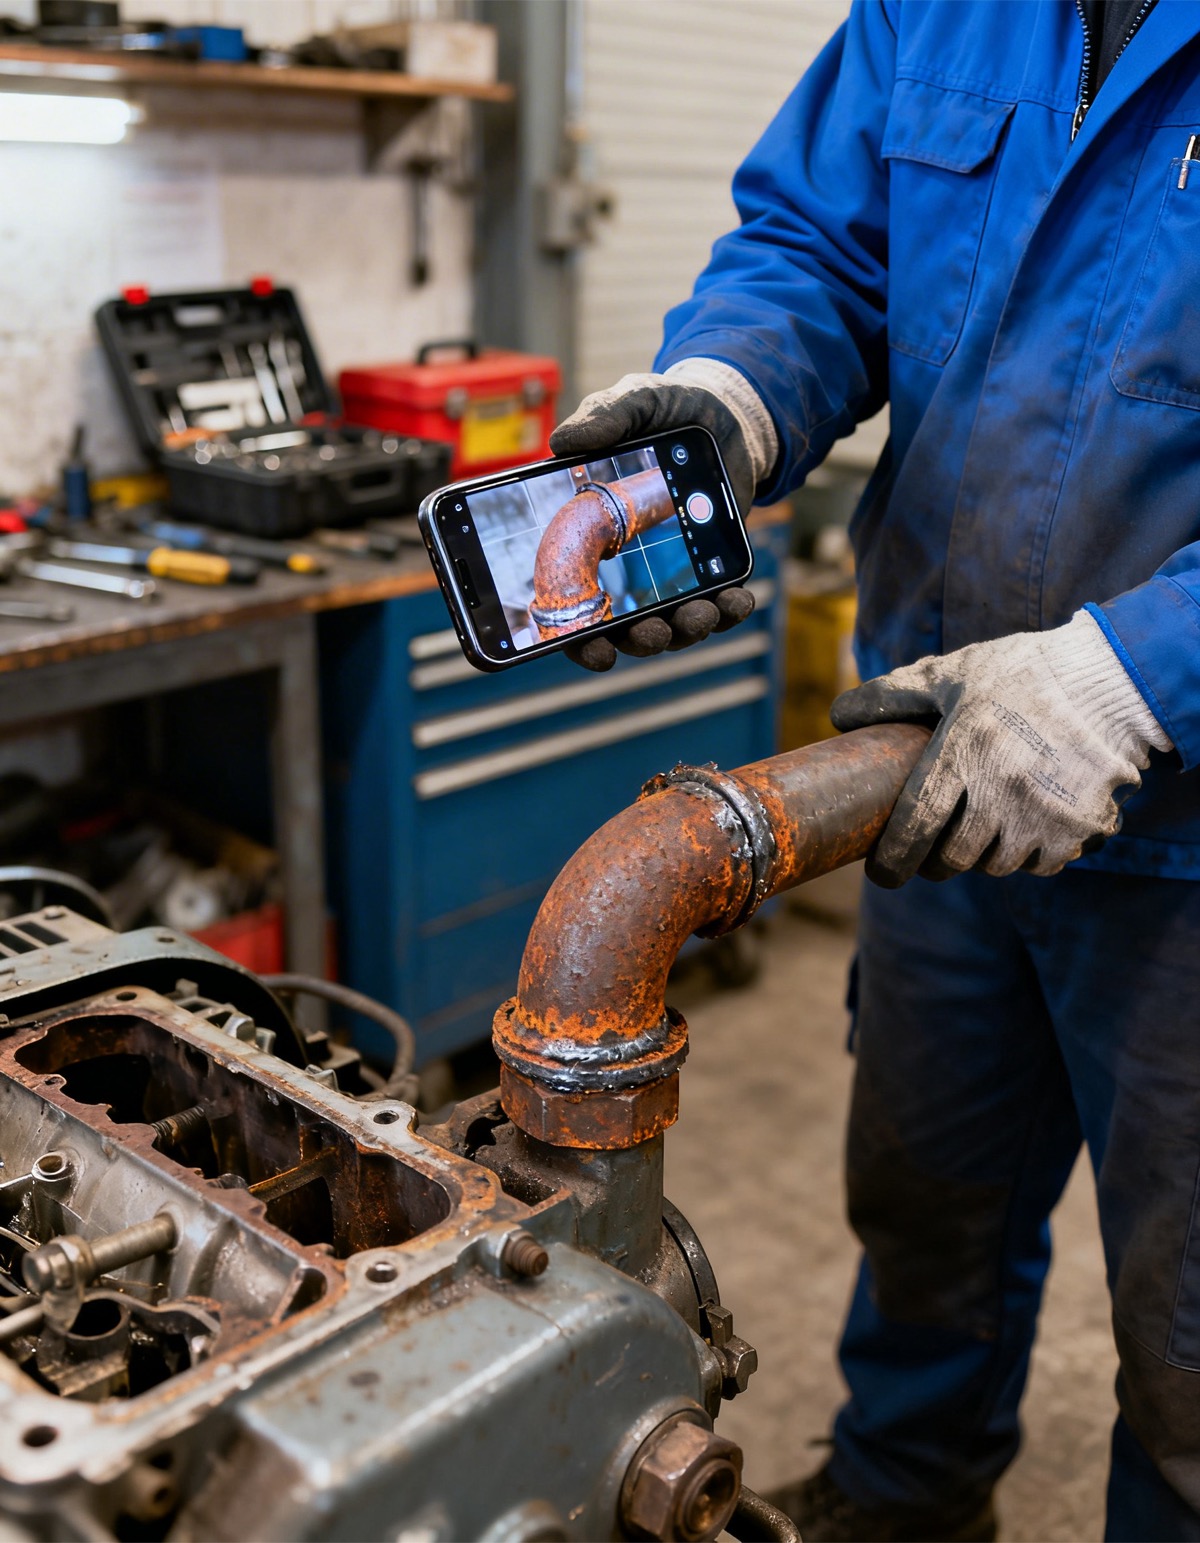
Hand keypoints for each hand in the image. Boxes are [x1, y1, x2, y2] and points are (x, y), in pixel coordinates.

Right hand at [548, 359, 776, 671]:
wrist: (724, 413)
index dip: (578, 639)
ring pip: (675, 624)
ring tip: (701, 614)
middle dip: (640, 641)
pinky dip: (729, 609)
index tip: (594, 650)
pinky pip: (719, 603)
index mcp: (591, 543)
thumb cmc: (665, 413)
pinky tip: (738, 600)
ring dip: (687, 629)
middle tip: (652, 633)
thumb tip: (559, 444)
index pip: (574, 607)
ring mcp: (673, 574)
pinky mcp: (712, 568)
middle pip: (627, 629)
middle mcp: (628, 570)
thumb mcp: (634, 404)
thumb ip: (602, 420)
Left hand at [830, 610, 1172, 886]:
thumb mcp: (951, 673)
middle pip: (954, 858)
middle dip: (936, 862)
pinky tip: (1023, 829)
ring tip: (978, 832)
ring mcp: (1045, 813)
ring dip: (983, 856)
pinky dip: (1028, 855)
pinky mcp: (1081, 827)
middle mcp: (1002, 790)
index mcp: (963, 753)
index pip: (916, 825)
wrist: (1111, 678)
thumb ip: (892, 696)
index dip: (893, 859)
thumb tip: (838, 716)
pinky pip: (1042, 864)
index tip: (882, 873)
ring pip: (997, 865)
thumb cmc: (1020, 672)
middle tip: (930, 851)